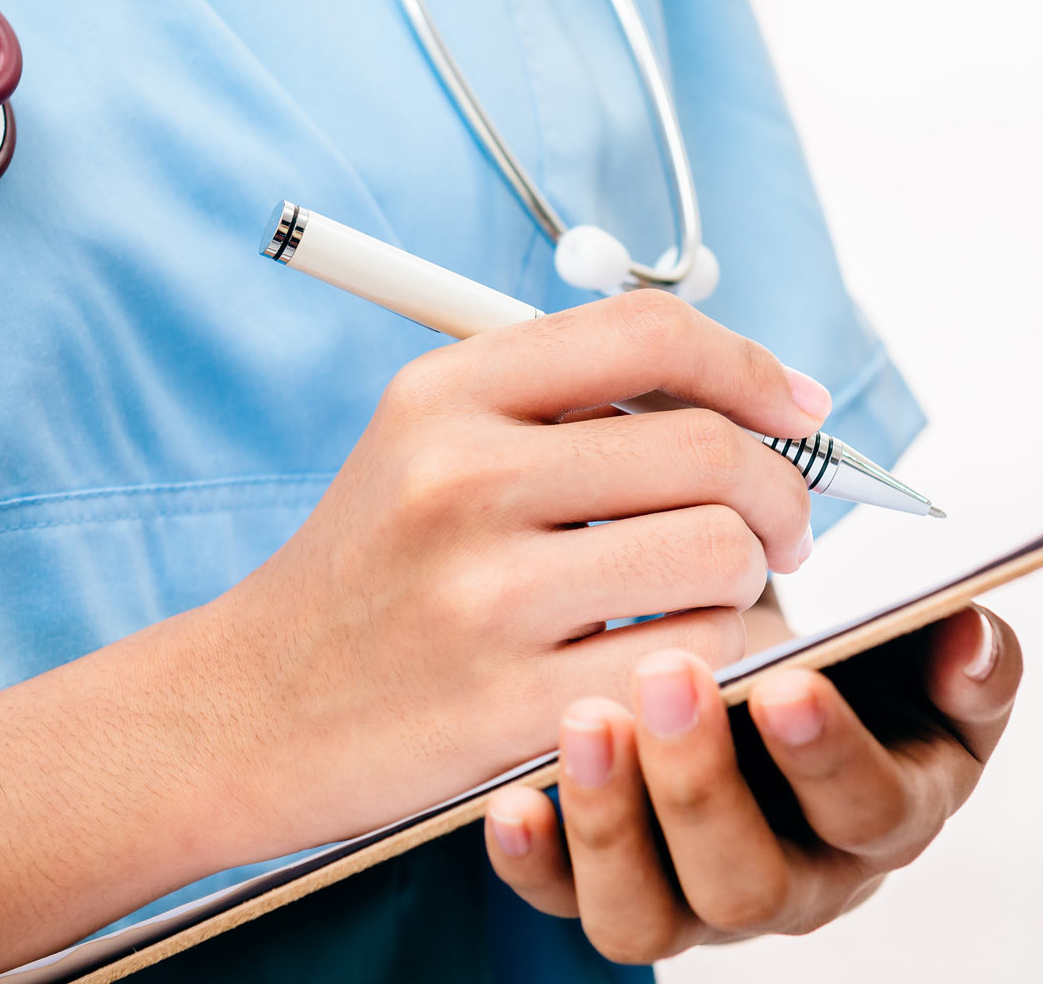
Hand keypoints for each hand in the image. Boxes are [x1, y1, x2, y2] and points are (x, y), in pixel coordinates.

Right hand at [207, 290, 829, 864]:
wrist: (244, 709)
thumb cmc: (368, 574)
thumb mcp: (424, 443)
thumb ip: (561, 401)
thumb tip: (741, 392)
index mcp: (447, 393)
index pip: (649, 334)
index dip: (752, 365)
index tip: (798, 411)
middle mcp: (459, 475)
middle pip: (708, 447)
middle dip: (782, 493)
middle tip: (780, 531)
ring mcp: (482, 593)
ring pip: (717, 553)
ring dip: (757, 581)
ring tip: (726, 598)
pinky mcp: (505, 704)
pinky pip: (690, 660)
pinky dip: (725, 661)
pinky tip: (693, 662)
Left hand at [480, 605, 1020, 960]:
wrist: (781, 699)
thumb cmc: (854, 678)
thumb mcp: (923, 663)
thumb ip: (963, 659)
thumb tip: (972, 641)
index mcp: (883, 819)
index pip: (868, 812)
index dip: (829, 756)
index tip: (788, 682)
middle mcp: (794, 882)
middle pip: (750, 880)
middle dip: (703, 784)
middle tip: (667, 678)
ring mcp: (695, 900)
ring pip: (648, 917)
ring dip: (609, 824)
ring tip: (585, 723)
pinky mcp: (616, 889)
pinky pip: (565, 904)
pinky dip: (533, 861)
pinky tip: (512, 798)